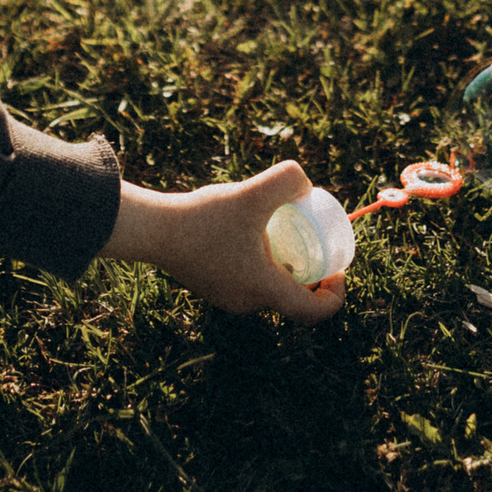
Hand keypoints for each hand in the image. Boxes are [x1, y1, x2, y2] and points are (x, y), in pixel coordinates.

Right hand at [99, 160, 346, 322]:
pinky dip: (261, 266)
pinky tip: (255, 237)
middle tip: (315, 243)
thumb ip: (287, 179)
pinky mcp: (210, 286)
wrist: (152, 229)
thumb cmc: (202, 217)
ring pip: (268, 289)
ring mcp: (225, 297)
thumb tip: (306, 186)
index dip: (336, 296)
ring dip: (285, 270)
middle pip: (292, 298)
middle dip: (311, 275)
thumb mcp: (251, 192)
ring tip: (286, 235)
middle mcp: (246, 303)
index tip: (339, 270)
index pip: (312, 312)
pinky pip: (248, 281)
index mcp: (263, 291)